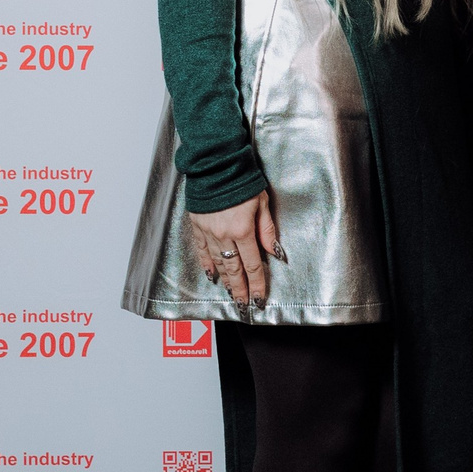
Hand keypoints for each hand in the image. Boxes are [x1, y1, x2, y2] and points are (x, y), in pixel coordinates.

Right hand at [188, 190, 282, 309]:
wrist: (216, 166)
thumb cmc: (243, 181)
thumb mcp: (262, 203)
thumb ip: (268, 230)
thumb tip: (275, 253)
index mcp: (243, 230)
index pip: (253, 264)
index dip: (257, 283)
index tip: (259, 298)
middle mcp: (224, 235)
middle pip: (234, 269)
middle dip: (240, 289)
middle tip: (244, 305)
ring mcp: (208, 232)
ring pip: (218, 262)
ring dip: (225, 280)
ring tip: (231, 293)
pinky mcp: (197, 226)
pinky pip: (202, 250)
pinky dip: (207, 263)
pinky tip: (211, 274)